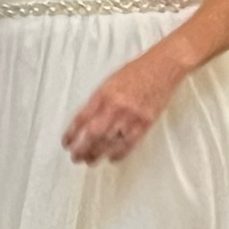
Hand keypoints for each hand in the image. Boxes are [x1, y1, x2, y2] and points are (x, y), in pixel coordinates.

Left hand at [63, 51, 186, 163]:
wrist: (161, 68)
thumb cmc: (136, 73)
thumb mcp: (110, 82)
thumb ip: (98, 101)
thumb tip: (86, 121)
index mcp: (103, 95)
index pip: (81, 118)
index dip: (72, 133)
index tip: (67, 143)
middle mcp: (114, 107)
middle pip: (93, 134)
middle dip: (82, 149)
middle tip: (76, 157)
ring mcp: (130, 117)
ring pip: (108, 142)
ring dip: (97, 154)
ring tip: (90, 161)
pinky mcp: (144, 123)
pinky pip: (128, 144)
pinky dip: (118, 154)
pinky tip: (111, 158)